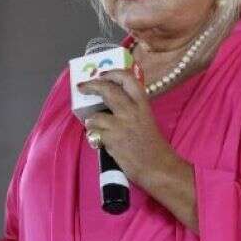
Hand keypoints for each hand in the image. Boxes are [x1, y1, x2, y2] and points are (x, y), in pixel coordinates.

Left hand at [78, 70, 181, 188]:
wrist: (158, 167)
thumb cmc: (153, 145)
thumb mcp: (146, 119)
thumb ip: (132, 108)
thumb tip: (112, 101)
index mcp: (143, 104)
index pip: (128, 79)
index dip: (112, 73)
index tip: (102, 74)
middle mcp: (131, 110)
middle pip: (107, 89)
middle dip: (92, 85)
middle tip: (82, 86)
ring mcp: (120, 124)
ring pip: (95, 115)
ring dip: (91, 121)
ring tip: (95, 127)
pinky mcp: (112, 139)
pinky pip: (94, 133)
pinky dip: (94, 136)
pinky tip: (100, 141)